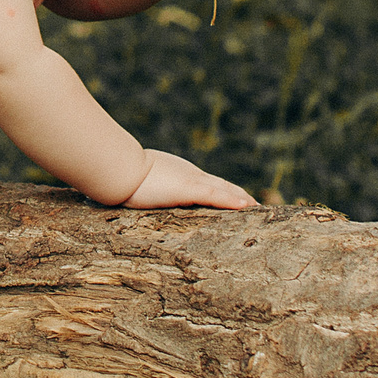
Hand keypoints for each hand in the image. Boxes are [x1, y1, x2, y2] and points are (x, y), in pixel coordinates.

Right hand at [122, 149, 257, 209]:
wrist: (118, 168)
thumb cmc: (122, 176)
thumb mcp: (139, 182)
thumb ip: (145, 186)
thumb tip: (137, 193)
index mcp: (181, 176)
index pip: (209, 184)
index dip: (225, 190)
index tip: (238, 199)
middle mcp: (190, 176)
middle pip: (223, 185)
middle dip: (241, 196)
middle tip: (258, 207)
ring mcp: (190, 182)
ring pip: (224, 190)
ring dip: (243, 200)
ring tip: (259, 210)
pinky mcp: (188, 189)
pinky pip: (216, 196)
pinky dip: (232, 201)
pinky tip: (246, 206)